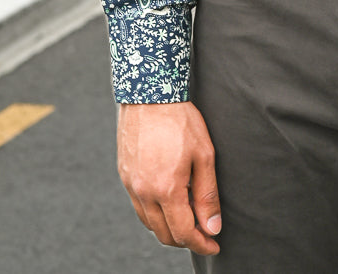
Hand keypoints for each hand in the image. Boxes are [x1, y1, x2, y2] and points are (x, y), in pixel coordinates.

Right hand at [117, 100, 221, 255]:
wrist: (148, 92)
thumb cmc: (180, 120)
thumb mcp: (203, 155)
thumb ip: (207, 195)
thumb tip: (212, 228)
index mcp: (166, 189)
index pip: (183, 233)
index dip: (201, 244)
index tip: (214, 245)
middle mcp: (143, 192)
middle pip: (163, 234)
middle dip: (185, 240)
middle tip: (204, 233)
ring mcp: (130, 184)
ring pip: (148, 223)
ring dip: (168, 228)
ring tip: (188, 217)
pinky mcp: (123, 174)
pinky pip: (138, 206)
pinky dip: (154, 213)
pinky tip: (168, 200)